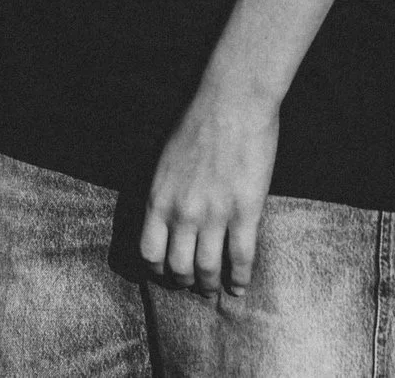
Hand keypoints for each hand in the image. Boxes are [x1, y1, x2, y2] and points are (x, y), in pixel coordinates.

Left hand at [140, 86, 278, 296]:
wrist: (231, 104)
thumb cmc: (195, 124)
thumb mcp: (163, 160)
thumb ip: (163, 193)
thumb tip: (163, 218)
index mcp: (158, 198)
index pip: (149, 252)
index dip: (156, 270)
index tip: (164, 273)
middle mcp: (182, 213)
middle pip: (178, 267)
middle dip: (184, 282)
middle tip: (190, 286)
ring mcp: (215, 215)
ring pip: (208, 269)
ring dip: (210, 285)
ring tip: (214, 290)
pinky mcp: (245, 212)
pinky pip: (241, 258)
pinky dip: (240, 278)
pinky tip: (239, 287)